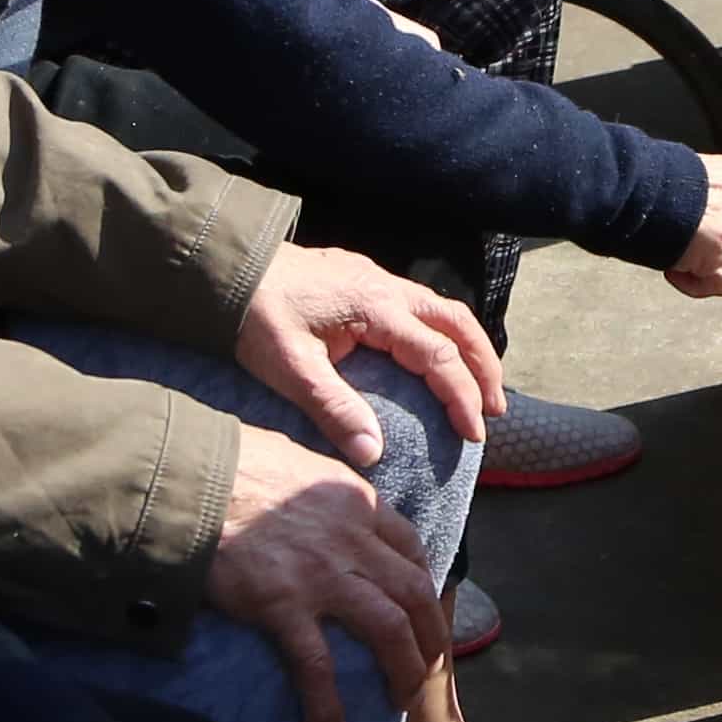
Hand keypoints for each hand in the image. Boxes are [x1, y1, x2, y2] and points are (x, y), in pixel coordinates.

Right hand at [209, 422, 449, 721]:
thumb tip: (324, 499)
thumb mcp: (296, 459)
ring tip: (402, 700)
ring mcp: (321, 573)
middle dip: (431, 635)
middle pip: (414, 593)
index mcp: (356, 500)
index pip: (411, 546)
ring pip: (388, 628)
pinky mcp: (283, 604)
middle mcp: (352, 537)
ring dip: (404, 669)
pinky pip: (317, 664)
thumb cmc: (232, 463)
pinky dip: (329, 704)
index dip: (423, 582)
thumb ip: (322, 487)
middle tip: (429, 665)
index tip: (422, 608)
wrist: (188, 477)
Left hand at [237, 240, 500, 459]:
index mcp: (376, 308)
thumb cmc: (255, 316)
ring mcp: (376, 279)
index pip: (438, 354)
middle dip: (484, 366)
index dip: (462, 395)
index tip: (473, 433)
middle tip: (494, 409)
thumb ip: (334, 408)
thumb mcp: (290, 367)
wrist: (227, 267)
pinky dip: (441, 333)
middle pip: (458, 322)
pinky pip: (420, 305)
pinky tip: (433, 356)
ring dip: (467, 347)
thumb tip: (373, 454)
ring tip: (478, 386)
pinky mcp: (363, 279)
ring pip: (442, 309)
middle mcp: (386, 288)